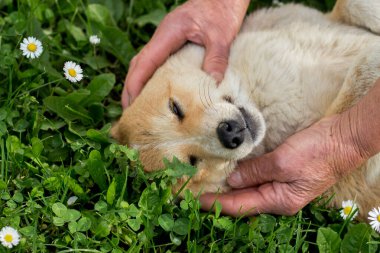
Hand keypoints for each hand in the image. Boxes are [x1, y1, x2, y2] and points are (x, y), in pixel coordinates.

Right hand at [121, 0, 249, 107]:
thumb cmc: (221, 10)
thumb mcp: (221, 35)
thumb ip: (216, 58)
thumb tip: (212, 84)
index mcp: (168, 34)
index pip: (145, 62)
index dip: (135, 84)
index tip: (132, 105)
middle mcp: (162, 38)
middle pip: (138, 65)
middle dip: (131, 89)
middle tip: (131, 114)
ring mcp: (165, 41)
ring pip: (144, 64)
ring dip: (138, 85)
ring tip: (138, 109)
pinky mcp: (172, 44)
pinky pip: (155, 63)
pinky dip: (149, 79)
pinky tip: (154, 93)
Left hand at [199, 113, 369, 215]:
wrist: (343, 139)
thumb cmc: (317, 153)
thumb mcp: (283, 163)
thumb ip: (255, 172)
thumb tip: (232, 181)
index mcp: (279, 201)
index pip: (241, 205)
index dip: (218, 203)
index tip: (197, 199)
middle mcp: (278, 197)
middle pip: (243, 200)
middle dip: (220, 196)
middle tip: (196, 190)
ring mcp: (281, 185)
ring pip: (249, 189)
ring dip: (230, 186)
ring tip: (208, 181)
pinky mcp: (282, 172)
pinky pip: (257, 178)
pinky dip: (242, 175)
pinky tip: (231, 170)